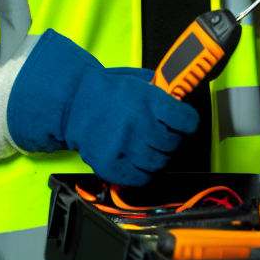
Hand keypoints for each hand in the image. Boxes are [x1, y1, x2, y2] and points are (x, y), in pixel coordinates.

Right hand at [6, 30, 198, 185]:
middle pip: (172, 144)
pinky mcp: (109, 164)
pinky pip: (139, 178)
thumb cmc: (106, 91)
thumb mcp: (137, 81)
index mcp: (148, 98)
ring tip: (147, 148)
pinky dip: (142, 173)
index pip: (187, 120)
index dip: (187, 123)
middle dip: (170, 141)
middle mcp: (137, 122)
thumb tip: (182, 98)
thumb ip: (161, 91)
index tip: (184, 124)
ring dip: (157, 158)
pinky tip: (136, 161)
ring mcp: (123, 145)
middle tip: (160, 135)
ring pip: (158, 163)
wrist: (71, 102)